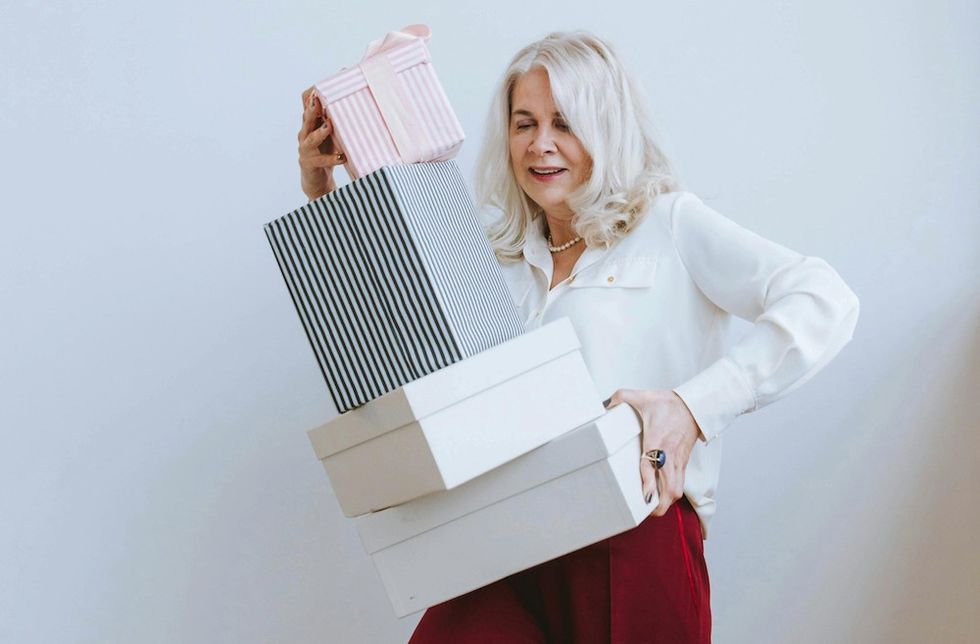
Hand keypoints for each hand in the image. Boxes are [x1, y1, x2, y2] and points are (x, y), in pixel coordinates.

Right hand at [298, 86, 346, 200]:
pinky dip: (331, 159)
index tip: (320, 86)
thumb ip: (338, 118)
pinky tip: (341, 157)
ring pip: (310, 138)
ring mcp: (305, 149)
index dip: (311, 94)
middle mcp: (304, 133)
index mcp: (311, 123)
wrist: (317, 180)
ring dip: (320, 132)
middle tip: (318, 100)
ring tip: (329, 126)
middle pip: (306, 118)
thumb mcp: (333, 133)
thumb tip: (355, 95)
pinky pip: (320, 160)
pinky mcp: (309, 163)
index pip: (305, 103)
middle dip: (312, 108)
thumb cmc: (326, 151)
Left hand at [605, 388, 702, 516]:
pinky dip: (670, 494)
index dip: (649, 483)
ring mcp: (677, 461)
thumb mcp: (643, 397)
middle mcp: (669, 455)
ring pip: (677, 490)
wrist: (694, 405)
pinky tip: (659, 496)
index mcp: (657, 440)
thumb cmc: (669, 404)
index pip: (652, 465)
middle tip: (644, 511)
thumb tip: (605, 403)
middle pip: (671, 489)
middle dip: (660, 505)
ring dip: (665, 502)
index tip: (645, 496)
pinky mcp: (682, 463)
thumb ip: (622, 397)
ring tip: (650, 508)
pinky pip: (679, 484)